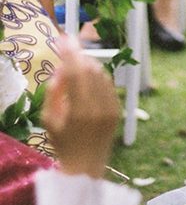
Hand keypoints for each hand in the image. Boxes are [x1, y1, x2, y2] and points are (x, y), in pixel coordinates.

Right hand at [41, 37, 119, 177]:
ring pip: (101, 75)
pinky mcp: (118, 110)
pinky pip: (108, 85)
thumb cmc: (62, 144)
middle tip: (68, 51)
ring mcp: (112, 108)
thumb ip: (53, 92)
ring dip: (88, 66)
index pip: (76, 73)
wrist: (86, 167)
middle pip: (90, 70)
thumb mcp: (48, 120)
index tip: (64, 38)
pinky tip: (88, 78)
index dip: (70, 53)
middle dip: (79, 57)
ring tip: (76, 67)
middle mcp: (99, 107)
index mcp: (79, 111)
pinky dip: (98, 77)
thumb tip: (61, 69)